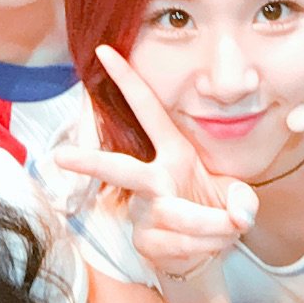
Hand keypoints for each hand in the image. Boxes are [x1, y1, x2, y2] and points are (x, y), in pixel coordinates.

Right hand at [54, 46, 256, 284]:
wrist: (207, 251)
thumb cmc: (216, 209)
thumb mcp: (238, 196)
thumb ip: (243, 200)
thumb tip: (239, 213)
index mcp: (173, 150)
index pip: (146, 109)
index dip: (126, 80)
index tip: (104, 50)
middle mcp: (154, 177)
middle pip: (119, 167)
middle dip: (90, 161)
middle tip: (60, 156)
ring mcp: (144, 210)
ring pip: (170, 213)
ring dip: (209, 224)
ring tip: (229, 228)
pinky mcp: (145, 240)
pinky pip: (176, 243)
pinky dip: (205, 246)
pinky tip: (210, 245)